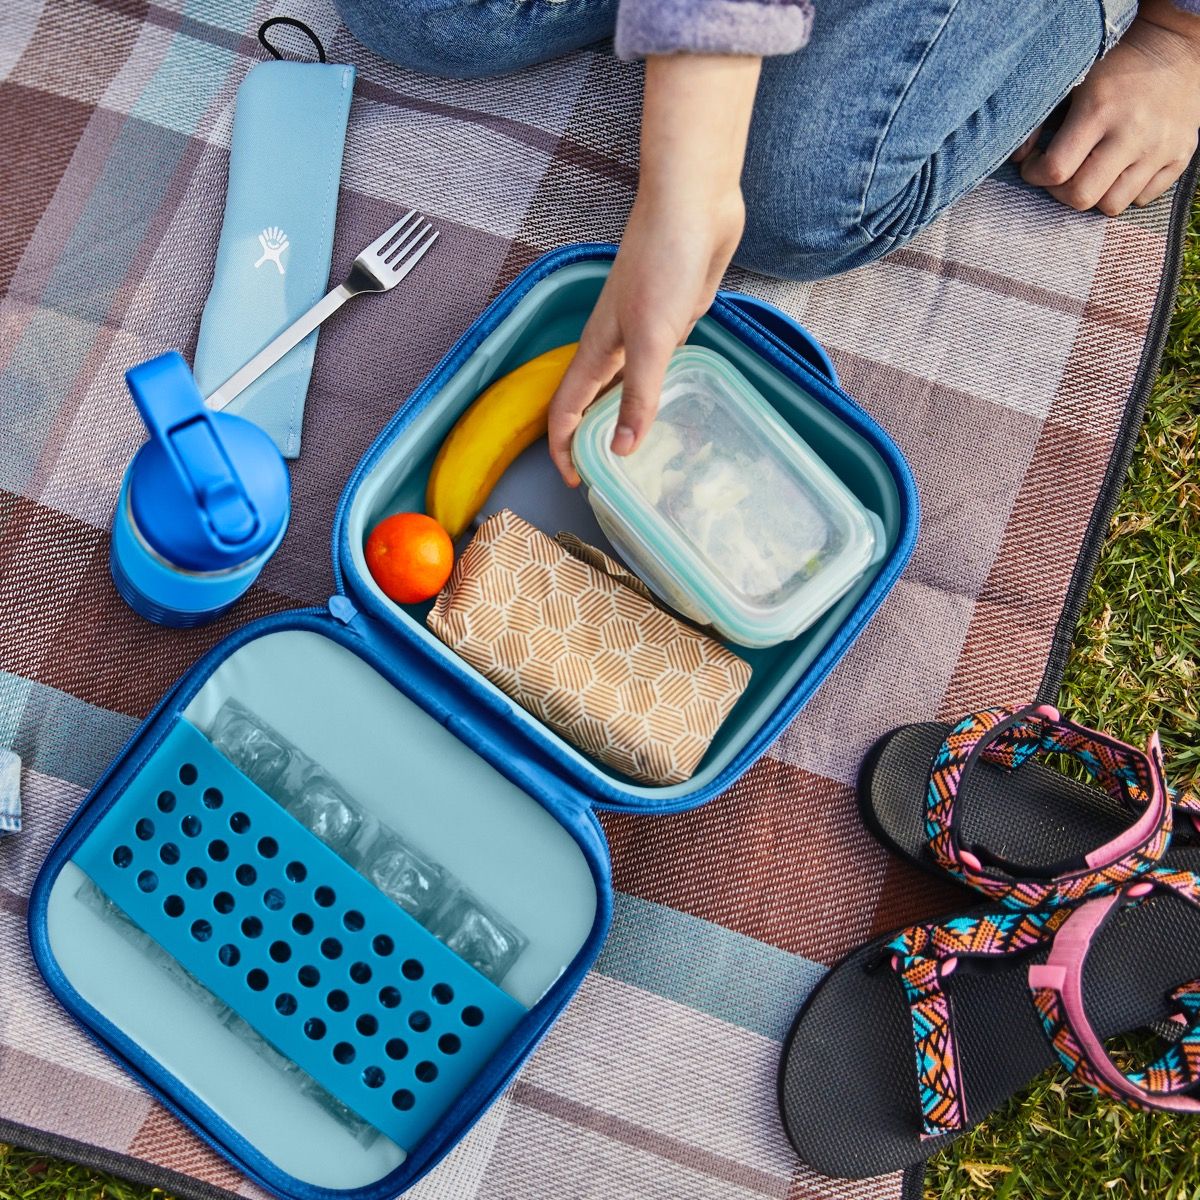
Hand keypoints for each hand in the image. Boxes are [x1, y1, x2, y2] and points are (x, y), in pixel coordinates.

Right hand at [548, 54, 760, 486]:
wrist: (694, 205)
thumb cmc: (663, 262)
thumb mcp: (652, 338)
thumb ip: (639, 395)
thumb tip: (623, 450)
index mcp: (597, 350)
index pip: (565, 412)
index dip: (563, 449)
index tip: (577, 483)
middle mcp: (614, 347)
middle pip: (591, 405)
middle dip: (593, 442)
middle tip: (614, 481)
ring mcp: (643, 334)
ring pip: (627, 389)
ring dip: (629, 420)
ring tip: (649, 458)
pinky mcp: (673, 322)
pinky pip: (660, 371)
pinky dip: (662, 395)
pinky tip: (679, 410)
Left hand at [1013, 2, 1199, 215]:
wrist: (1173, 48)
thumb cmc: (1113, 69)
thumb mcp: (1071, 82)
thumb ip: (1037, 121)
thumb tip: (1019, 159)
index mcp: (1100, 110)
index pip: (1056, 169)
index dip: (1035, 175)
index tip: (1034, 164)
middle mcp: (1133, 132)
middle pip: (1083, 196)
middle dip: (1060, 193)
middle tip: (1059, 176)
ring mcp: (1160, 147)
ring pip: (1112, 205)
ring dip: (1093, 196)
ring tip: (1088, 174)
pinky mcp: (1182, 155)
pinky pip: (1143, 199)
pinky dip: (1125, 192)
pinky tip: (1118, 170)